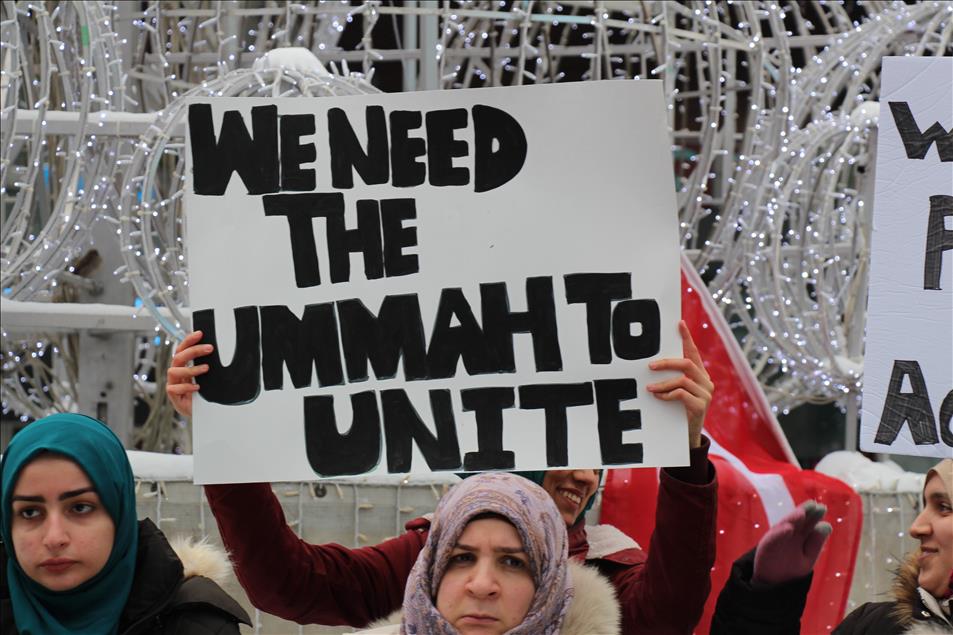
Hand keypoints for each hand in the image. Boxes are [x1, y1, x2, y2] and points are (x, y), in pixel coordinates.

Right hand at [166, 330, 212, 418]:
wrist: (202, 415)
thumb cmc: (204, 394)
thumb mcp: (209, 378)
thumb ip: (209, 366)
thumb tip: (221, 352)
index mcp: (183, 367)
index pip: (182, 350)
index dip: (189, 340)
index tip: (200, 333)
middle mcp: (177, 374)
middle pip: (178, 357)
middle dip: (193, 351)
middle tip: (209, 348)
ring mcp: (174, 385)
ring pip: (174, 371)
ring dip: (191, 369)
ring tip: (205, 369)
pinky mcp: (174, 397)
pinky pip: (173, 389)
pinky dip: (186, 387)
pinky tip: (197, 387)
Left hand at [646, 320, 712, 448]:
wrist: (688, 435)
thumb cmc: (679, 410)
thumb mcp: (677, 391)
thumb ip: (672, 378)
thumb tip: (651, 365)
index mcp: (700, 374)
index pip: (693, 352)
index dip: (687, 338)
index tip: (679, 323)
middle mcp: (706, 381)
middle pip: (687, 364)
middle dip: (666, 363)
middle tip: (650, 366)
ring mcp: (706, 394)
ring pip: (683, 380)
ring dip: (663, 383)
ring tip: (649, 388)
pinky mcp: (701, 407)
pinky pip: (682, 394)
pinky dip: (668, 394)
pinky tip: (659, 397)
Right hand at [752, 500, 831, 585]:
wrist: (771, 585)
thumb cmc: (791, 570)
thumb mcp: (808, 558)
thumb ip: (816, 543)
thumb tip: (827, 525)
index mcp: (800, 536)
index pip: (808, 523)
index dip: (814, 515)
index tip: (822, 508)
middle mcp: (788, 534)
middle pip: (797, 521)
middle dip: (804, 512)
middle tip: (813, 505)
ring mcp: (777, 538)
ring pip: (784, 526)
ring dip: (792, 519)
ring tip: (802, 513)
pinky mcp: (766, 546)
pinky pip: (773, 539)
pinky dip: (779, 533)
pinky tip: (788, 529)